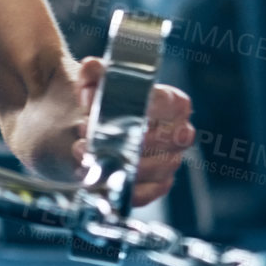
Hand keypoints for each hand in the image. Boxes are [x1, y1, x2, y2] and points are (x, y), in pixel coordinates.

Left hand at [71, 57, 194, 207]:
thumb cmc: (101, 100)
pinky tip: (101, 176)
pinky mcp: (158, 186)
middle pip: (158, 138)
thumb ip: (92, 72)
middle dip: (121, 137)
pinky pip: (146, 193)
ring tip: (86, 152)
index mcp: (174, 103)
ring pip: (151, 167)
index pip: (167, 104)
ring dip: (116, 162)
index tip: (107, 111)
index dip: (136, 107)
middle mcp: (179, 132)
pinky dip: (121, 186)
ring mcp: (171, 161)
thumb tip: (91, 85)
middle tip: (88, 133)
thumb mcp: (94, 78)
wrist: (90, 126)